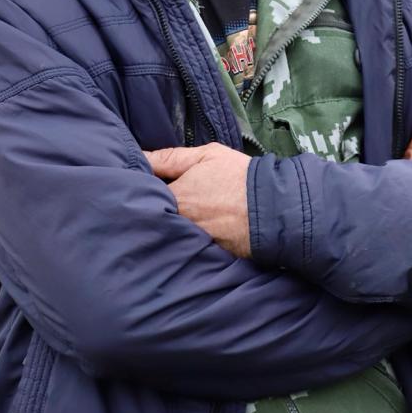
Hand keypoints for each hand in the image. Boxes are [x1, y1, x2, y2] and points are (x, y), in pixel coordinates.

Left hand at [145, 143, 250, 257]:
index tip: (143, 183)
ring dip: (168, 225)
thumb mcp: (207, 155)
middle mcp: (177, 223)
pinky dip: (184, 241)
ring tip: (180, 216)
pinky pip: (185, 248)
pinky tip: (193, 232)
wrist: (272, 209)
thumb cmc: (239, 177)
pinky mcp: (203, 257)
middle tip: (163, 201)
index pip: (144, 193)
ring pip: (169, 232)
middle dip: (154, 209)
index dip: (143, 188)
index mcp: (175, 197)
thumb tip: (139, 155)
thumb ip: (171, 157)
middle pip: (155, 216)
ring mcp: (190, 242)